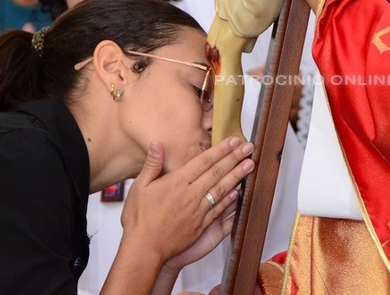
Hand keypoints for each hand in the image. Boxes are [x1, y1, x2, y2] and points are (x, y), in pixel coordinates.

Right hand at [122, 137, 254, 264]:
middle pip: (217, 172)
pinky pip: (219, 209)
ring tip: (250, 165)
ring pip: (222, 189)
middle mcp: (191, 194)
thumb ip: (151, 165)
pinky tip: (238, 192)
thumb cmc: (139, 219)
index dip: (220, 150)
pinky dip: (230, 200)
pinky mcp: (201, 225)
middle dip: (234, 158)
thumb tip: (158, 144)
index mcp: (177, 182)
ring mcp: (198, 210)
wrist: (144, 249)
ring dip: (237, 176)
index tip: (233, 141)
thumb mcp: (139, 187)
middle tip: (249, 148)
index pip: (203, 161)